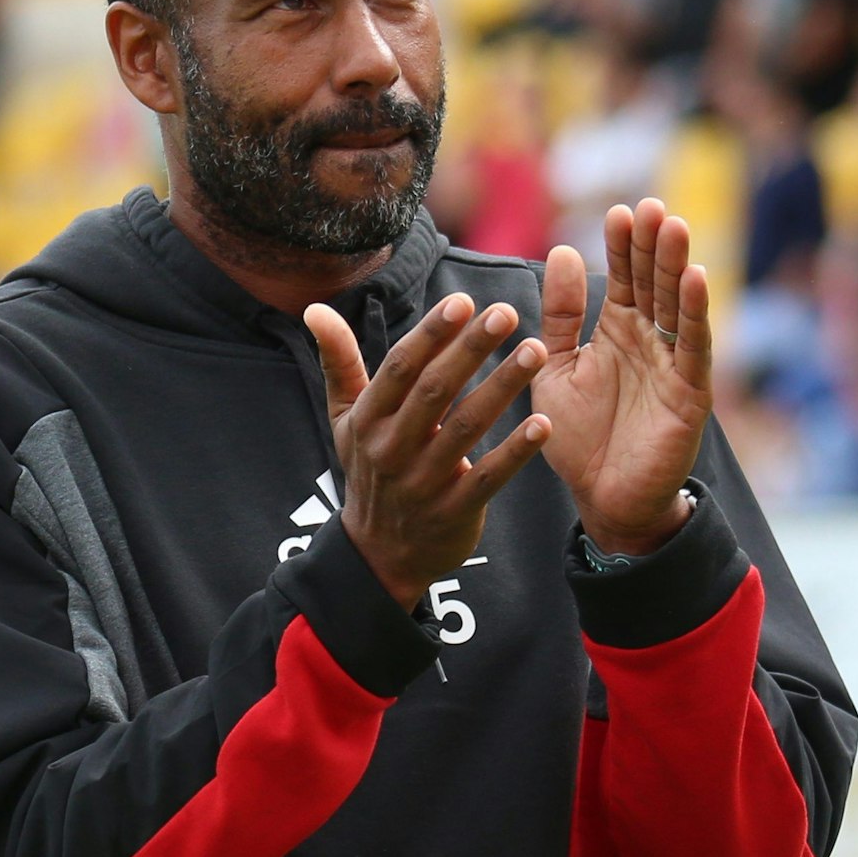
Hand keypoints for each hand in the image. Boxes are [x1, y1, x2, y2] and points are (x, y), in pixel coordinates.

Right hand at [305, 294, 552, 608]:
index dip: (430, 334)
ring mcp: (423, 484)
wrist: (379, 555)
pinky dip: (515, 452)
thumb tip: (314, 309)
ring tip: (534, 351)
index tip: (462, 301)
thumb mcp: (345, 418)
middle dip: (471, 349)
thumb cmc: (369, 469)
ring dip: (501, 388)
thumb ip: (339, 362)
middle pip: (435, 391)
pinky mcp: (454, 512)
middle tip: (506, 313)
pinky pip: (488, 478)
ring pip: (466, 428)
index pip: (399, 368)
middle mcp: (392, 449)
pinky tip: (543, 423)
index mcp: (368, 420)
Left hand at [535, 198, 713, 555]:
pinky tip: (697, 279)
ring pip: (677, 306)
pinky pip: (694, 347)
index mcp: (616, 331)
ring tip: (674, 227)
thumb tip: (560, 249)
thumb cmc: (579, 438)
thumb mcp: (557, 367)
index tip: (620, 212)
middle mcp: (649, 341)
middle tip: (653, 206)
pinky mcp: (690, 394)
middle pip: (653, 283)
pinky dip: (697, 313)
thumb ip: (560, 314)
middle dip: (653, 245)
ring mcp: (672, 364)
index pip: (622, 278)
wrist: (603, 499)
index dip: (622, 246)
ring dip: (677, 266)